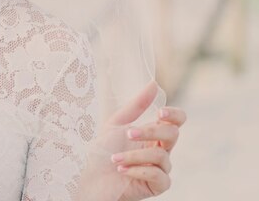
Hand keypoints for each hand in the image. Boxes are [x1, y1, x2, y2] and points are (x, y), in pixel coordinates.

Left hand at [109, 81, 186, 200]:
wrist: (92, 178)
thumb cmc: (103, 151)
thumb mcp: (116, 124)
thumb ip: (136, 106)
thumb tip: (153, 83)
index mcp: (153, 133)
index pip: (176, 121)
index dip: (174, 115)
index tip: (160, 113)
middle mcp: (161, 149)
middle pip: (173, 134)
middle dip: (149, 132)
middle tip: (128, 133)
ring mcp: (161, 168)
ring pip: (161, 156)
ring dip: (134, 155)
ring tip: (115, 158)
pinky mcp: (158, 185)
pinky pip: (159, 175)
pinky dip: (138, 170)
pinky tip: (122, 169)